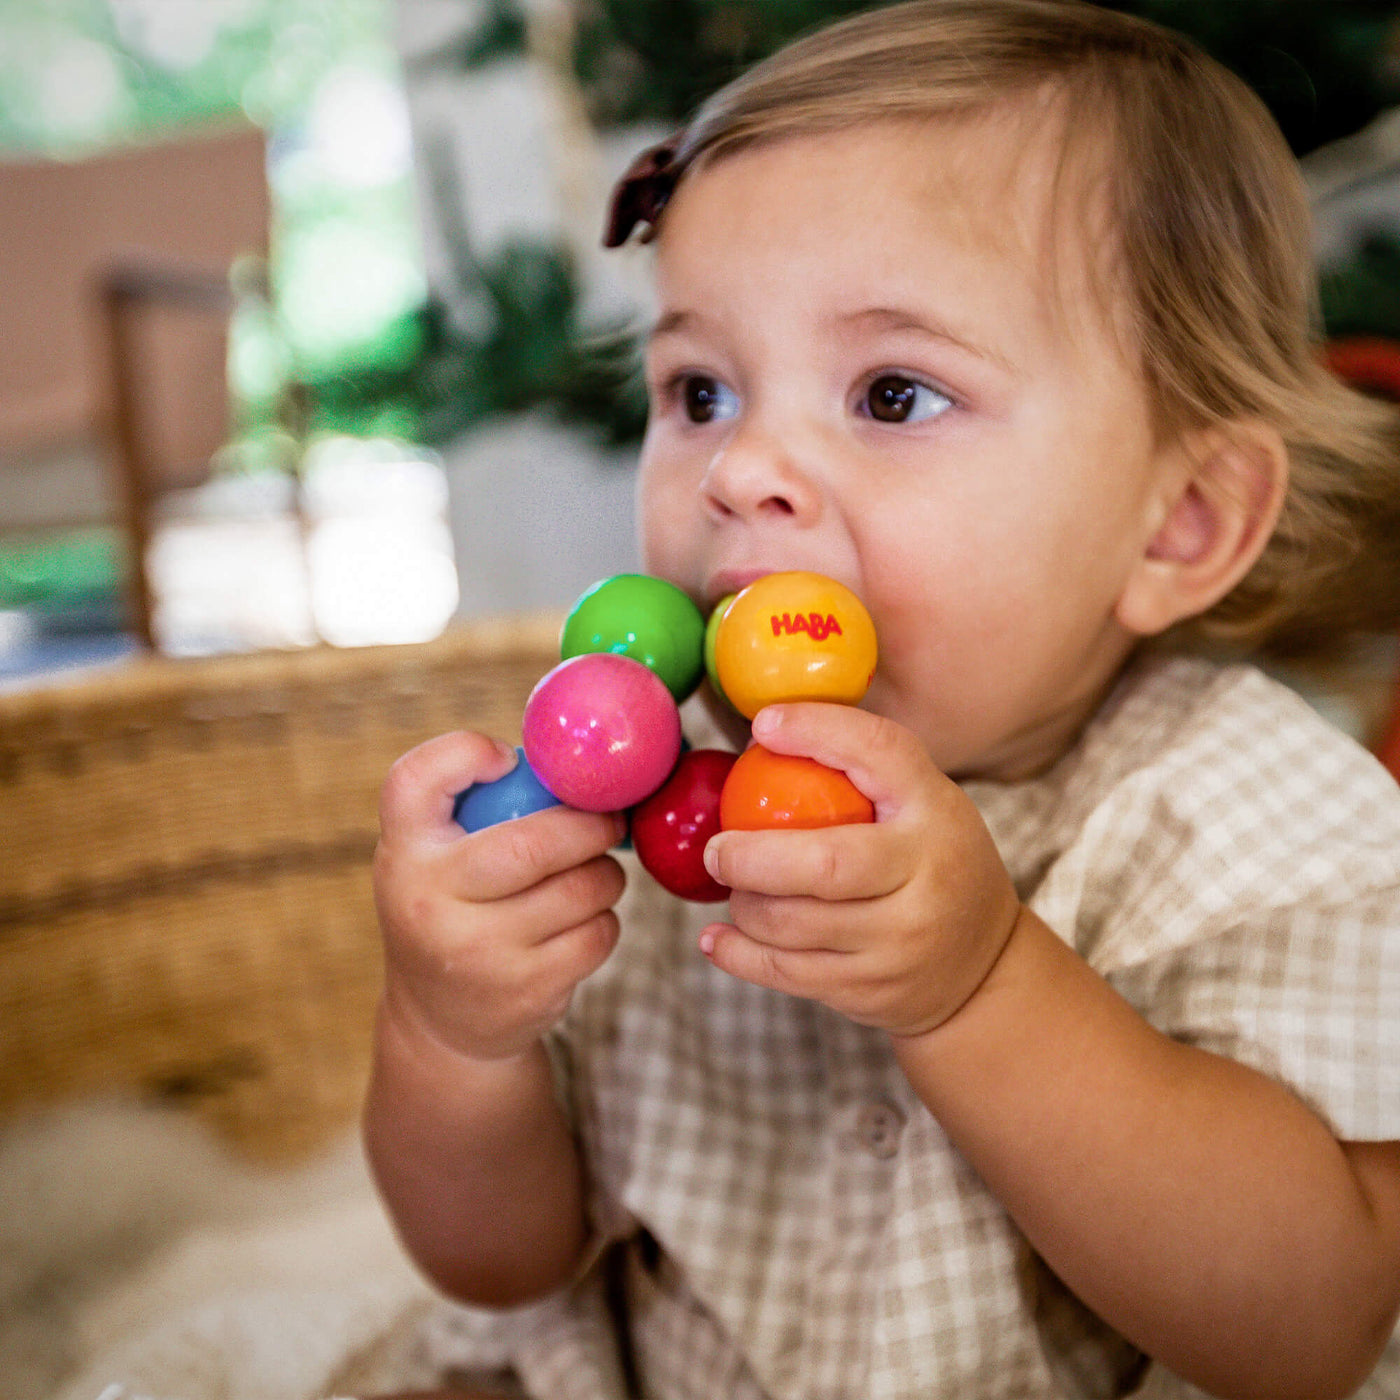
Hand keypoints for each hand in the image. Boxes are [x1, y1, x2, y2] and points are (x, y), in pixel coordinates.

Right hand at [373, 731, 626, 1061]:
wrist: (439, 1021)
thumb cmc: (450, 907)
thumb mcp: (431, 856)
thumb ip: (474, 804)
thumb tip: (570, 764)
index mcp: (404, 853)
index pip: (415, 779)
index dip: (465, 753)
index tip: (507, 759)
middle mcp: (429, 903)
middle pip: (534, 843)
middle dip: (591, 826)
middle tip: (609, 820)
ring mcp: (478, 953)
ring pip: (582, 888)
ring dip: (606, 873)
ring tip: (593, 872)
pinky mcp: (526, 991)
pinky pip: (598, 932)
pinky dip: (604, 919)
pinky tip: (581, 920)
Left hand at [700, 703, 1020, 1036]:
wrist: (984, 969)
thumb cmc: (933, 864)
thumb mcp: (925, 807)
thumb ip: (864, 772)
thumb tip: (766, 726)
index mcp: (935, 813)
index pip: (881, 753)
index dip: (818, 732)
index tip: (763, 726)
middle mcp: (925, 877)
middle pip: (824, 864)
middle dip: (751, 857)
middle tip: (717, 848)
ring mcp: (901, 942)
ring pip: (793, 924)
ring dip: (744, 905)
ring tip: (733, 888)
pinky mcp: (872, 990)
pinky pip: (787, 973)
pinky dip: (739, 954)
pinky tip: (716, 939)